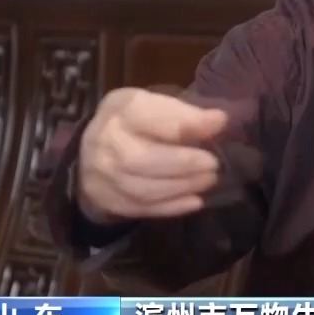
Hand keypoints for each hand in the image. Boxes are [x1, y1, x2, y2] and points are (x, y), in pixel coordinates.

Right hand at [76, 87, 228, 224]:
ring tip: (208, 179)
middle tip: (213, 164)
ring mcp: (103, 175)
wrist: (94, 152)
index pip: (150, 116)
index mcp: (121, 109)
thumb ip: (183, 113)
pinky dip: (172, 206)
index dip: (186, 122)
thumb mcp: (156, 106)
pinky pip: (142, 208)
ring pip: (144, 189)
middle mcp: (106, 141)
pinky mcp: (108, 200)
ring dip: (182, 186)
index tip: (219, 122)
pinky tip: (195, 201)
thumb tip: (219, 120)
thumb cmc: (137, 123)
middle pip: (143, 159)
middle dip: (184, 163)